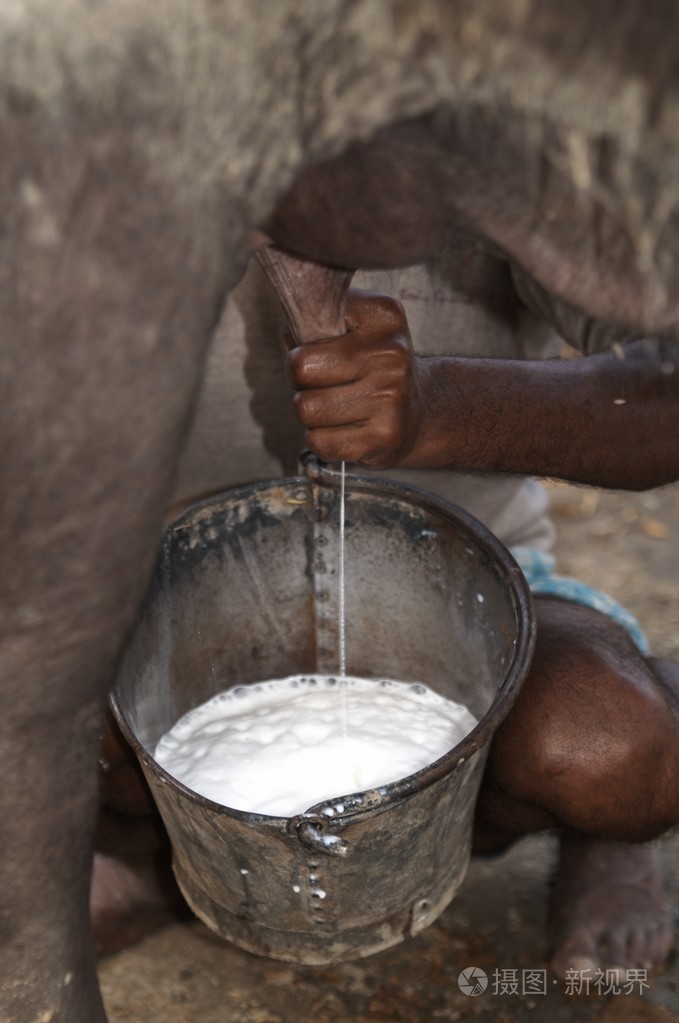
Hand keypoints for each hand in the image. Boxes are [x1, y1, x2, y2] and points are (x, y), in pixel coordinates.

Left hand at [287, 290, 425, 467]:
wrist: (422, 411)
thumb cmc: (374, 365)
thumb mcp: (358, 324)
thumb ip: (320, 316)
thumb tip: (291, 332)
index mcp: (383, 315)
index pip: (309, 322)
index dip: (302, 342)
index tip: (320, 350)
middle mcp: (392, 354)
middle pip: (300, 368)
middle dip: (299, 380)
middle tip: (320, 383)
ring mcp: (391, 397)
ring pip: (306, 409)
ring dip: (310, 412)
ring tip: (333, 406)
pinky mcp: (384, 437)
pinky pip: (319, 441)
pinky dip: (322, 439)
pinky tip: (342, 429)